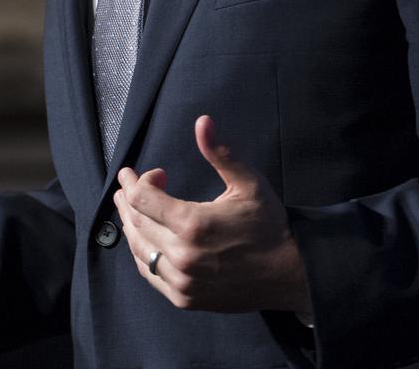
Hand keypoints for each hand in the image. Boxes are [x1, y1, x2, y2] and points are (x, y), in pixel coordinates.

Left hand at [114, 115, 310, 314]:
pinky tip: (143, 239)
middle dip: (128, 199)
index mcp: (193, 224)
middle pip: (137, 222)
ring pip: (140, 250)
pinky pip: (151, 274)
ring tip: (129, 208)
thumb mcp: (248, 183)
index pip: (143, 199)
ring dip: (131, 225)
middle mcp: (182, 255)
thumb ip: (220, 153)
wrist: (290, 273)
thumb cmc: (269, 225)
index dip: (137, 181)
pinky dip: (142, 253)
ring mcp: (183, 281)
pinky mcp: (186, 298)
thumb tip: (202, 121)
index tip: (147, 171)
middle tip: (128, 185)